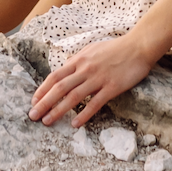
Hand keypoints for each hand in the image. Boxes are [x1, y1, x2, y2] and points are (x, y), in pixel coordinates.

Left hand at [28, 35, 157, 128]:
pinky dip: (83, 114)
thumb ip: (78, 61)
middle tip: (33, 116)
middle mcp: (85, 69)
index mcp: (79, 60)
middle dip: (44, 103)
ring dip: (58, 110)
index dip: (42, 90)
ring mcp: (98, 78)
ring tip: (47, 121)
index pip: (55, 76)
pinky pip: (95, 103)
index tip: (33, 101)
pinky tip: (75, 124)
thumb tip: (65, 71)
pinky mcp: (112, 87)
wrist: (139, 46)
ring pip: (73, 97)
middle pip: (59, 88)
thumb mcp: (92, 50)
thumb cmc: (115, 48)